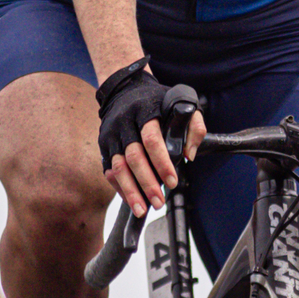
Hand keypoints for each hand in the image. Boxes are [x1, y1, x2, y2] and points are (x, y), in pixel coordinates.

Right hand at [96, 59, 205, 214]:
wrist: (124, 88)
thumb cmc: (157, 99)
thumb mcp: (182, 102)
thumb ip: (194, 126)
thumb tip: (189, 155)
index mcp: (145, 111)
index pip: (152, 139)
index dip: (162, 163)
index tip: (172, 181)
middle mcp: (125, 123)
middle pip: (133, 157)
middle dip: (146, 183)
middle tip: (159, 202)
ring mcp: (112, 135)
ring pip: (118, 167)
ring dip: (130, 191)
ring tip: (142, 209)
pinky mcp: (104, 144)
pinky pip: (109, 170)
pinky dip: (119, 187)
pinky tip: (131, 200)